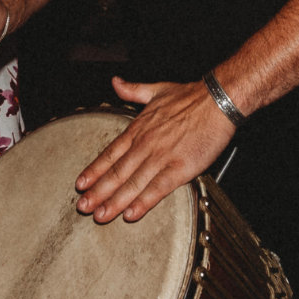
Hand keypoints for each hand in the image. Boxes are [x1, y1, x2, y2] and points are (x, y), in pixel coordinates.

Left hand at [75, 77, 237, 223]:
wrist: (218, 100)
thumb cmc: (191, 96)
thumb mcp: (156, 90)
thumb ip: (133, 90)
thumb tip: (115, 83)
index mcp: (139, 129)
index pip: (110, 154)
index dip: (94, 171)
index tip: (80, 184)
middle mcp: (145, 145)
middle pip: (116, 172)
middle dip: (98, 192)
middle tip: (83, 207)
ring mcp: (162, 157)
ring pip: (133, 183)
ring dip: (114, 201)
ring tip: (100, 215)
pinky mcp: (180, 168)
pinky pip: (158, 188)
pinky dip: (144, 202)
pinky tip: (131, 214)